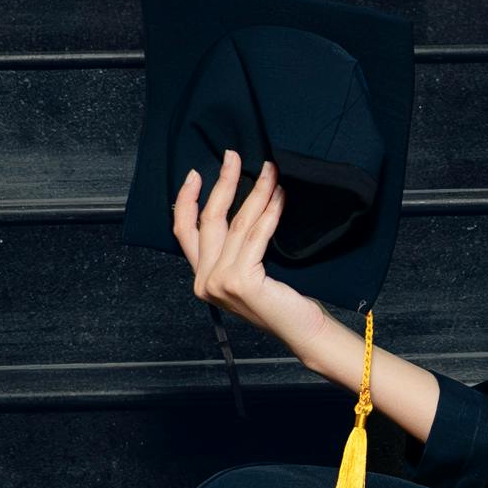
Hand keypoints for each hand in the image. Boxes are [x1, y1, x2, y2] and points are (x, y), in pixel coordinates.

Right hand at [171, 150, 334, 352]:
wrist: (303, 331)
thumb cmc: (281, 301)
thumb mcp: (248, 271)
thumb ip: (234, 248)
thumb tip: (241, 200)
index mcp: (202, 279)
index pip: (184, 233)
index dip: (186, 200)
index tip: (196, 174)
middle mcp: (204, 282)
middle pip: (209, 220)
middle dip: (223, 183)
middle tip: (233, 156)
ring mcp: (220, 283)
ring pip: (237, 224)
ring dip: (256, 192)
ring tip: (270, 171)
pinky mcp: (240, 281)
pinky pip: (257, 236)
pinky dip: (270, 212)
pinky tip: (279, 196)